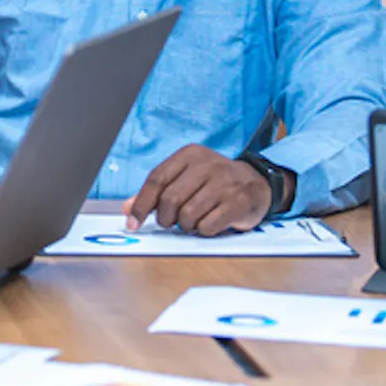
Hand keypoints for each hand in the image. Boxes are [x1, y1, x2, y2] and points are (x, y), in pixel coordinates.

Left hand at [126, 145, 274, 236]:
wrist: (256, 184)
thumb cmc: (214, 183)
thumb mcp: (185, 178)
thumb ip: (157, 191)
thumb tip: (128, 208)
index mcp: (189, 154)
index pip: (157, 179)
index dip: (141, 204)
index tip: (132, 223)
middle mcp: (207, 164)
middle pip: (169, 200)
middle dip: (165, 218)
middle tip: (171, 222)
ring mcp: (224, 183)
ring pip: (187, 216)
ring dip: (186, 226)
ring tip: (194, 220)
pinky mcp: (238, 202)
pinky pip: (207, 226)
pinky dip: (203, 230)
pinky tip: (210, 222)